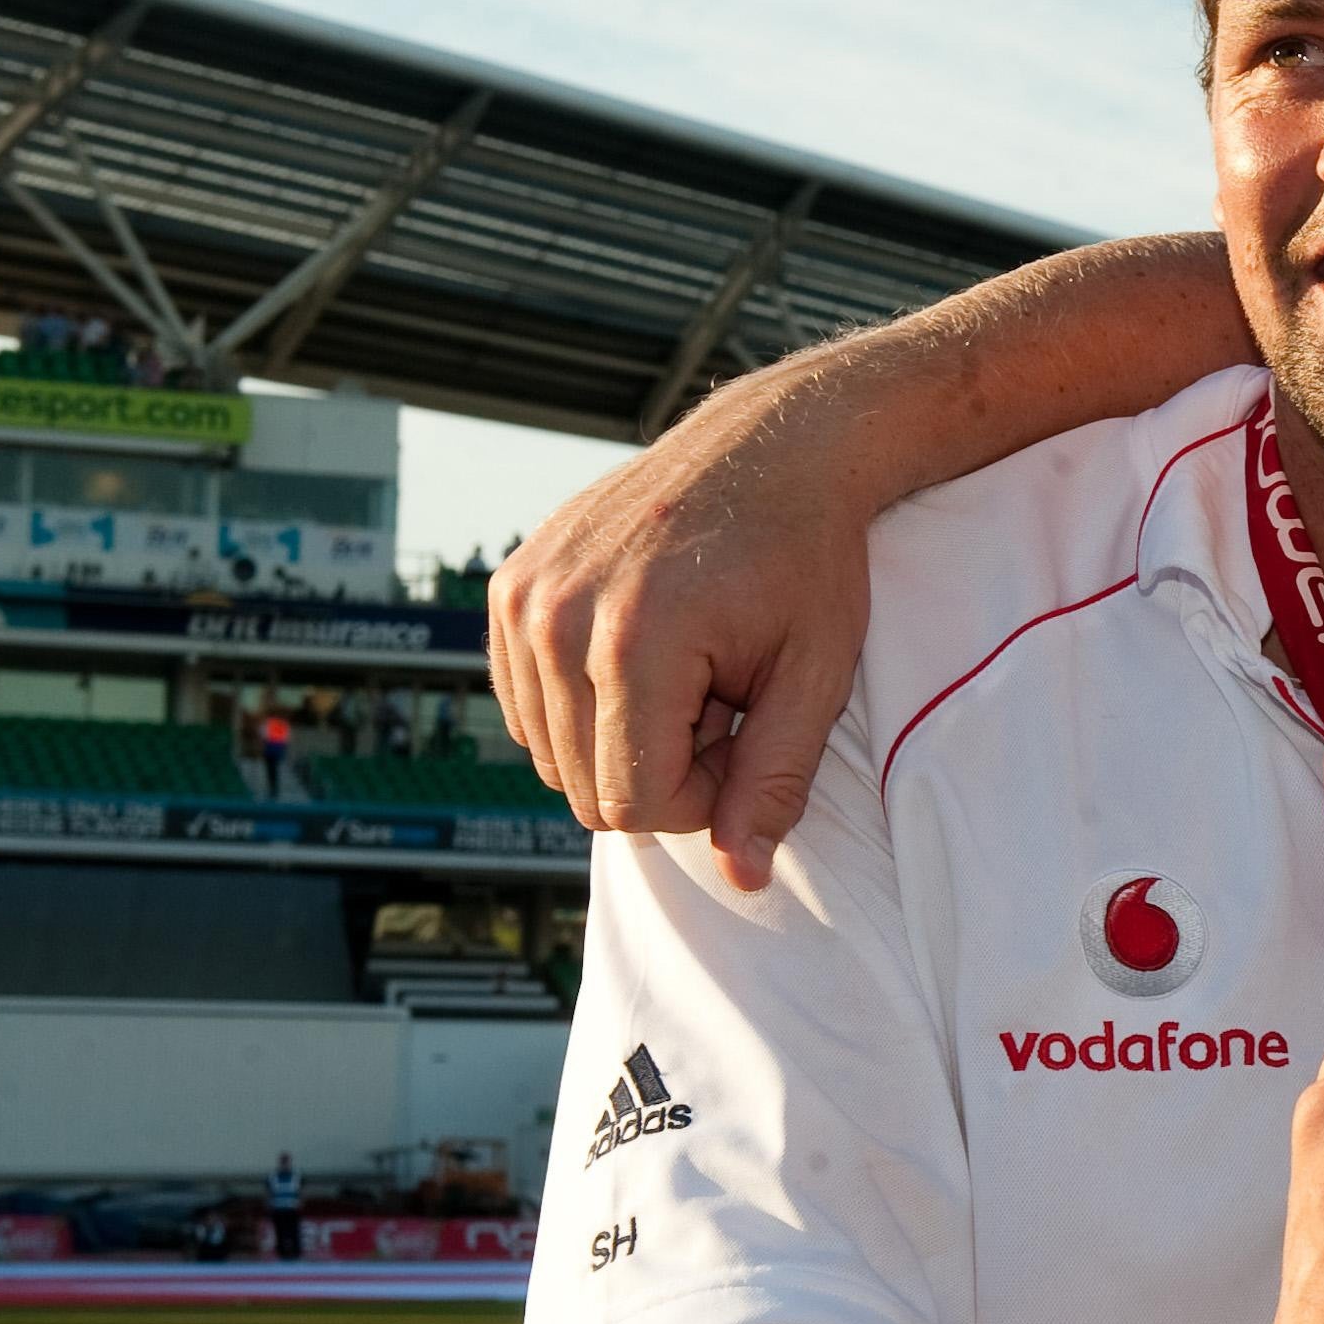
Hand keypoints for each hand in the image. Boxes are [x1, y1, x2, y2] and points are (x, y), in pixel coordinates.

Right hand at [489, 362, 881, 890]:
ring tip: (691, 671)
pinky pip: (528, 706)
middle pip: (586, 787)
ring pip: (552, 755)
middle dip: (664, 771)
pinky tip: (647, 654)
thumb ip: (774, 783)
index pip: (634, 804)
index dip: (702, 799)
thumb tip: (742, 876)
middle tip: (727, 702)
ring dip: (624, 738)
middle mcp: (558, 620)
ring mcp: (523, 599)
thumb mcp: (815, 676)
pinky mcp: (508, 587)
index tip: (748, 736)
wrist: (771, 448)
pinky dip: (585, 706)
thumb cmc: (807, 555)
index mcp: (634, 644)